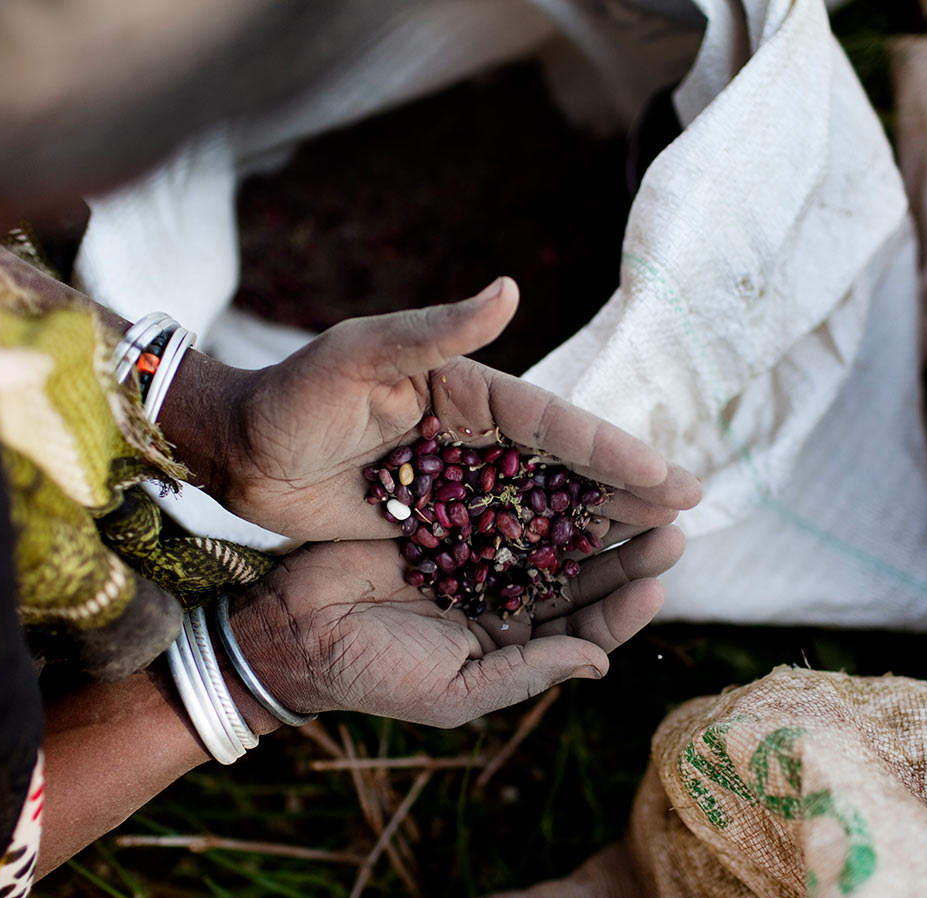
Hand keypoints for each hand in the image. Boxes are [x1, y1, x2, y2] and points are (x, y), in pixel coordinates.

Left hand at [162, 279, 700, 540]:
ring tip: (654, 547)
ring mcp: (456, 483)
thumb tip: (512, 289)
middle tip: (689, 513)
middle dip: (624, 490)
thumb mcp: (358, 356)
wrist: (237, 451)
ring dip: (595, 527)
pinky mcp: (433, 522)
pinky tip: (579, 580)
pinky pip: (499, 543)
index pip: (553, 423)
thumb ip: (434, 329)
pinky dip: (540, 558)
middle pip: (563, 468)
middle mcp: (473, 436)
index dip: (611, 449)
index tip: (666, 475)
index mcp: (466, 391)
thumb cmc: (292, 395)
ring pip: (541, 509)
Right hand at [226, 526, 684, 727]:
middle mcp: (507, 600)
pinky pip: (507, 500)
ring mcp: (481, 554)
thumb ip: (527, 673)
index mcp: (513, 647)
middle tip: (671, 529)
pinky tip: (573, 469)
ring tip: (642, 495)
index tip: (657, 585)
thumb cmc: (375, 673)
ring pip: (554, 534)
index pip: (585, 629)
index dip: (624, 609)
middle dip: (627, 555)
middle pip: (582, 576)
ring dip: (596, 518)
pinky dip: (541, 488)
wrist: (296, 628)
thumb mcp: (456, 691)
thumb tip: (601, 662)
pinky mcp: (452, 515)